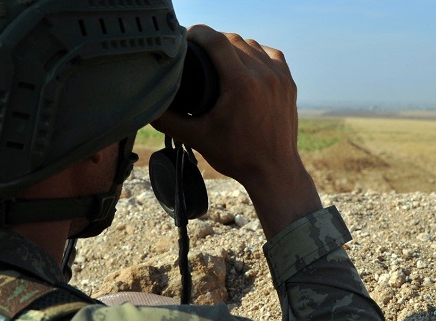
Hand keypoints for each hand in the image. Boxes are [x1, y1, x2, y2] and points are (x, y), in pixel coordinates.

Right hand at [152, 25, 321, 238]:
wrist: (274, 172)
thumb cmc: (237, 156)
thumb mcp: (196, 138)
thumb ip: (167, 119)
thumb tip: (145, 104)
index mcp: (241, 83)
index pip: (216, 40)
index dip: (198, 33)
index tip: (186, 37)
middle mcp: (263, 75)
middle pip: (233, 39)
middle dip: (213, 41)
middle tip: (198, 53)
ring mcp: (279, 78)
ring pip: (252, 45)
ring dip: (234, 47)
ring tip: (218, 58)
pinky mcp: (289, 83)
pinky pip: (271, 55)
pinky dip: (256, 55)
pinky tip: (245, 63)